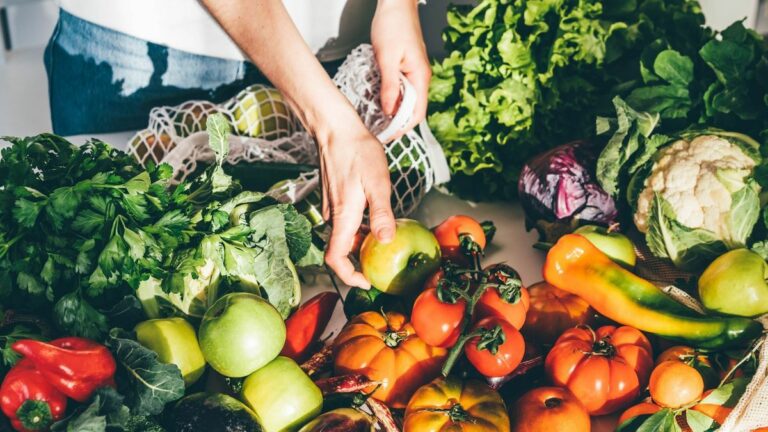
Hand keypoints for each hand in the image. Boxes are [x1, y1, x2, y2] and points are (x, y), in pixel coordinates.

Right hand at [319, 113, 395, 287]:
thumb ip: (381, 214)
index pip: (335, 259)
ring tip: (385, 240)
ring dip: (362, 243)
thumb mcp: (377, 184)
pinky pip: (345, 223)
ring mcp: (332, 208)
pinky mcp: (334, 199)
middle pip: (342, 250)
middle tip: (383, 264)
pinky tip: (376, 219)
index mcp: (342, 218)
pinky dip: (359, 228)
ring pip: (345, 236)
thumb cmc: (358, 153)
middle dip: (360, 261)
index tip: (366, 282)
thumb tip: (385, 241)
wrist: (337, 130)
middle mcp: (333, 216)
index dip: (348, 276)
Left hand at [371, 0, 430, 131]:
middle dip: (396, 122)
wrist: (396, 3)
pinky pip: (400, 89)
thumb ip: (389, 86)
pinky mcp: (405, 68)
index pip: (416, 113)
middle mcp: (420, 77)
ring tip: (375, 118)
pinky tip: (377, 99)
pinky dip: (390, 97)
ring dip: (392, 110)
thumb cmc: (393, 24)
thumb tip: (389, 110)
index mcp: (420, 77)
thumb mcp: (386, 58)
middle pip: (412, 109)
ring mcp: (413, 73)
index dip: (402, 128)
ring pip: (405, 100)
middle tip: (377, 130)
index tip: (386, 135)